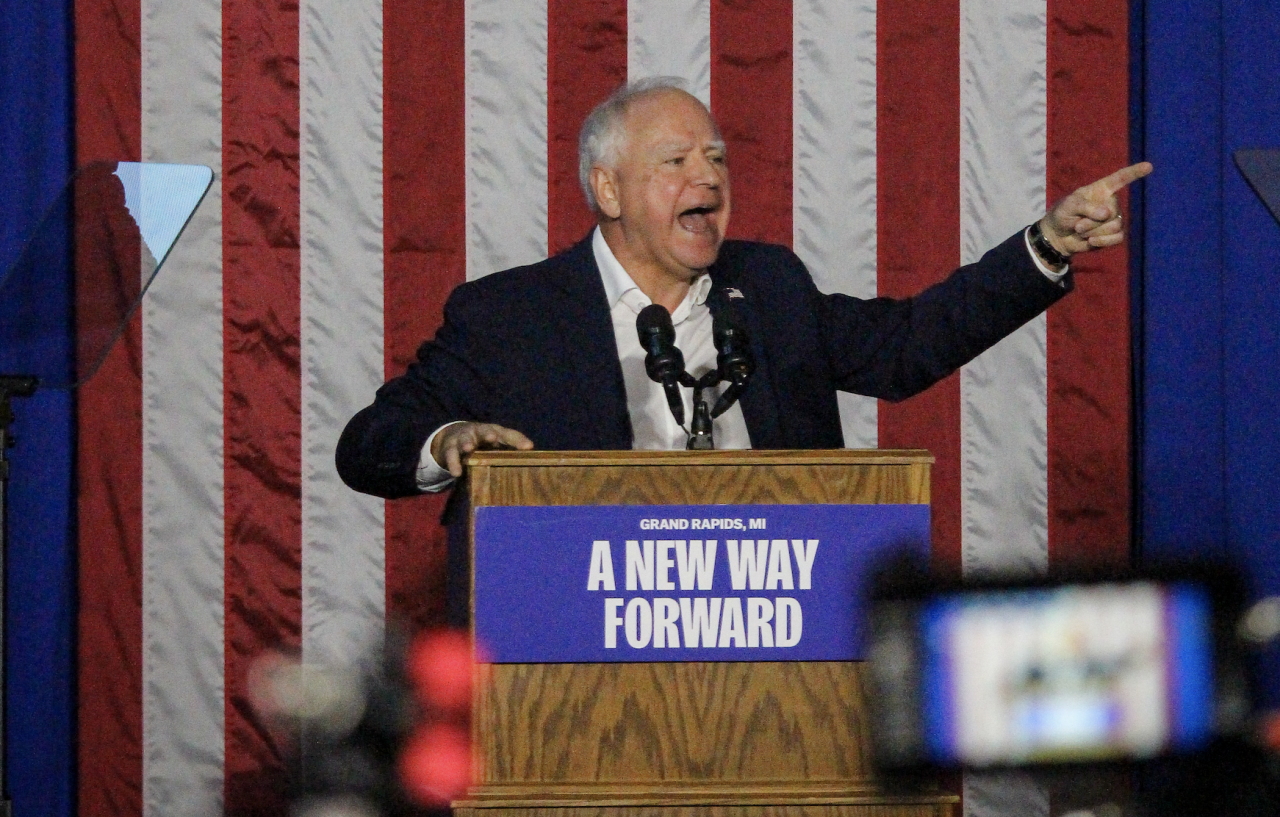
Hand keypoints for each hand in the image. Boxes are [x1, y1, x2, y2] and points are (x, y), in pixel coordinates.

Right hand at [430, 422, 533, 476]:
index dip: (517, 440)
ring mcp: (463, 438)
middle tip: (492, 437)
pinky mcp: (450, 448)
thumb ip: (510, 452)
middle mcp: (478, 432)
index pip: (508, 434)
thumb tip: (530, 463)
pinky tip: (456, 473)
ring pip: (465, 440)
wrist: (454, 435)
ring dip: (466, 443)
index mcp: (494, 432)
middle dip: (488, 433)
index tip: (528, 447)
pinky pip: (451, 455)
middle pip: (484, 430)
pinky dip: (453, 463)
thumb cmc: (482, 442)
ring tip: (468, 449)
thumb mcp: (495, 446)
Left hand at [1039, 161, 1153, 258]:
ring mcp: (1114, 219)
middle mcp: (1111, 203)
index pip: (1120, 179)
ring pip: (1115, 226)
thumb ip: (1086, 207)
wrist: (1058, 237)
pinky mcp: (1114, 235)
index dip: (1134, 172)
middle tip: (1077, 225)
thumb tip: (1107, 213)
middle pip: (1113, 213)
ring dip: (1094, 231)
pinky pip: (1118, 238)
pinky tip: (1091, 241)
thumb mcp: (1068, 206)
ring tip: (1081, 231)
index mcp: (1102, 189)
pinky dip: (1102, 241)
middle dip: (1092, 222)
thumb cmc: (1063, 215)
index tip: (1149, 166)